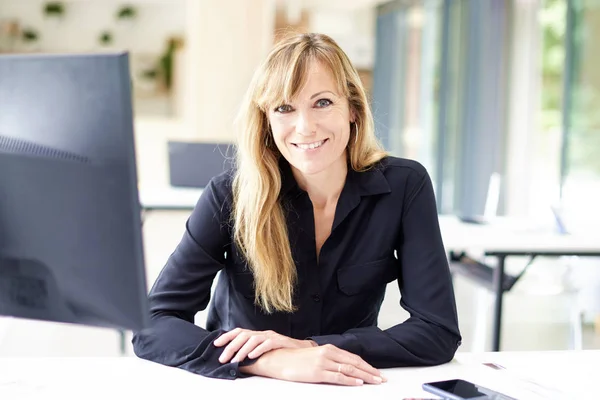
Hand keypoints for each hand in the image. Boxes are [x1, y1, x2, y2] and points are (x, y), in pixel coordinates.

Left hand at [214, 328, 314, 362]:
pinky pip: (267, 344)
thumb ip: (251, 351)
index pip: (239, 331)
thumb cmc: (280, 352)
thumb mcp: (263, 350)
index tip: (216, 344)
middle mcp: (263, 333)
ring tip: (235, 360)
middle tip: (223, 358)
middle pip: (243, 335)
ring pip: (253, 339)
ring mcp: (271, 336)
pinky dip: (258, 349)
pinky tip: (252, 356)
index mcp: (257, 334)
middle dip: (231, 346)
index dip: (227, 336)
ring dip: (242, 350)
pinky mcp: (279, 341)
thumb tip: (234, 359)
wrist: (300, 350)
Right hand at [240, 344, 386, 385]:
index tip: (377, 372)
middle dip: (370, 371)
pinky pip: (338, 377)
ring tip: (375, 382)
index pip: (353, 358)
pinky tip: (358, 384)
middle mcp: (328, 353)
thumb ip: (330, 359)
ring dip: (365, 376)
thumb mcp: (316, 356)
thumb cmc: (296, 360)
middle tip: (382, 379)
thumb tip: (344, 367)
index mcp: (329, 349)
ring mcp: (323, 362)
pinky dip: (350, 380)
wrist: (279, 359)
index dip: (366, 365)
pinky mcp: (318, 372)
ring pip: (349, 370)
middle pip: (354, 363)